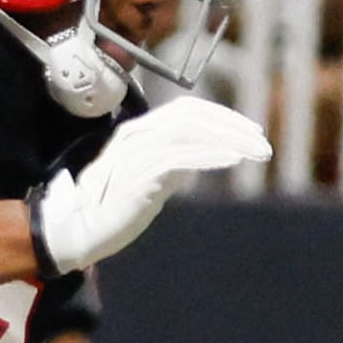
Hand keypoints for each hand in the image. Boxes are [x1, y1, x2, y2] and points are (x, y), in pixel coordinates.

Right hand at [28, 95, 271, 272]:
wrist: (79, 233)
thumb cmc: (114, 209)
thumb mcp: (150, 180)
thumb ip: (172, 166)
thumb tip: (199, 162)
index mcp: (139, 132)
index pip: (188, 110)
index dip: (224, 117)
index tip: (253, 132)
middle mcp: (135, 136)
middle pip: (193, 117)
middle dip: (234, 128)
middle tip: (264, 145)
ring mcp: (134, 155)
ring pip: (189, 133)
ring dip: (229, 142)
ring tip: (256, 154)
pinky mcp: (136, 177)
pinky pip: (178, 158)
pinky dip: (208, 157)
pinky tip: (232, 161)